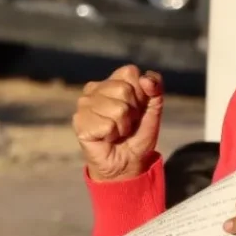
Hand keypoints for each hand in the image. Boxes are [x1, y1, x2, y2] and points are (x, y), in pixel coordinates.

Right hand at [74, 66, 163, 183]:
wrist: (127, 163)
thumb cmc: (137, 136)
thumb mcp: (153, 110)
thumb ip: (155, 89)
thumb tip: (146, 78)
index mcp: (111, 81)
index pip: (130, 72)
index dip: (140, 93)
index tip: (137, 109)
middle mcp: (94, 89)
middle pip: (124, 89)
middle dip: (132, 111)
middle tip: (126, 124)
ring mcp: (84, 104)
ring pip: (117, 109)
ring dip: (123, 126)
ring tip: (116, 132)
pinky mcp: (79, 122)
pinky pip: (108, 125)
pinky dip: (113, 135)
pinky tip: (107, 138)